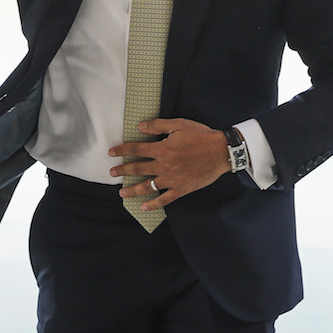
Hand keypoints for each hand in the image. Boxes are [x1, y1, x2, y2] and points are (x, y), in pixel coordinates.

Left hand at [108, 118, 229, 211]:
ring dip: (133, 190)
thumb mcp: (179, 125)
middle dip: (123, 170)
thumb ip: (158, 126)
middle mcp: (164, 166)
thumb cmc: (201, 136)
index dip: (122, 150)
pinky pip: (164, 199)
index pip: (136, 150)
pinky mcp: (181, 189)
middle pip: (138, 169)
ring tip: (122, 193)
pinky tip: (144, 207)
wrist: (221, 152)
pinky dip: (154, 204)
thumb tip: (140, 126)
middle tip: (112, 172)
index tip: (112, 153)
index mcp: (162, 149)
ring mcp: (172, 179)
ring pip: (147, 186)